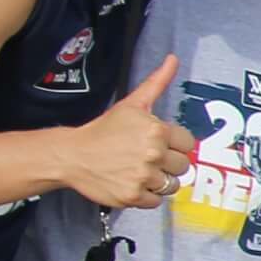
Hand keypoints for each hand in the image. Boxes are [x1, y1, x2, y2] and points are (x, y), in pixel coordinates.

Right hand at [58, 58, 195, 208]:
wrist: (73, 155)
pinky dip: (147, 195)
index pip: (187, 144)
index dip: (174, 144)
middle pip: (182, 166)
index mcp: (157, 131)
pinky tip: (133, 182)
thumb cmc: (104, 129)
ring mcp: (143, 177)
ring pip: (171, 185)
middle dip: (168, 163)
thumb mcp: (132, 103)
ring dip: (159, 180)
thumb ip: (157, 83)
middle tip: (147, 158)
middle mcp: (153, 155)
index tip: (158, 144)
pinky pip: (156, 201)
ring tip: (140, 170)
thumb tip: (173, 58)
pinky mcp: (133, 196)